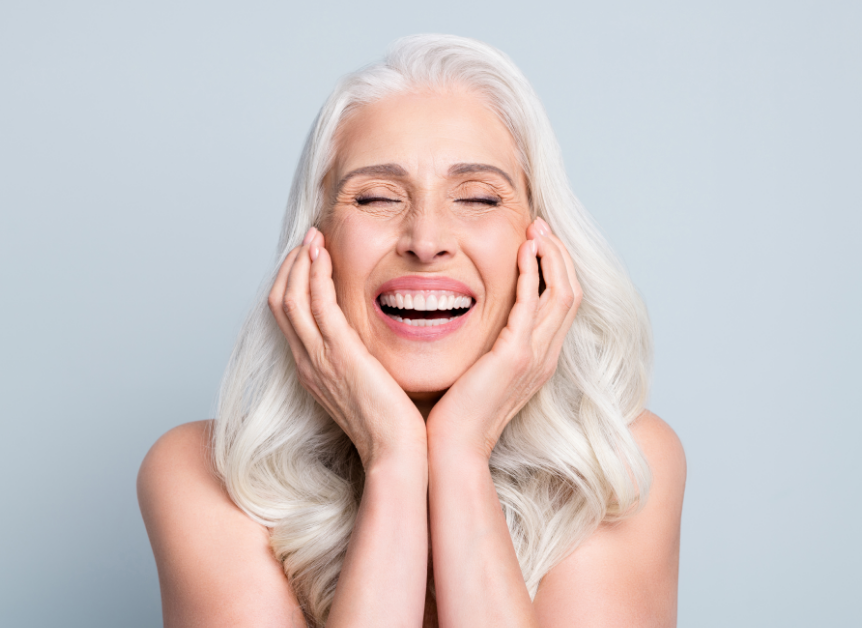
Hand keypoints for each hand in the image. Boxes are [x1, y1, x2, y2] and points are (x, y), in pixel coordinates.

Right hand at [268, 227, 426, 467]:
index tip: (309, 258)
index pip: (289, 318)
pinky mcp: (339, 355)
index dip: (293, 283)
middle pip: (280, 303)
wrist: (396, 453)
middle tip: (308, 239)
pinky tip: (324, 255)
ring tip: (313, 237)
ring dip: (300, 263)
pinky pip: (317, 306)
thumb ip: (360, 362)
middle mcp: (308, 363)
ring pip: (291, 299)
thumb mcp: (367, 387)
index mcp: (313, 370)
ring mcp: (319, 359)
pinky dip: (316, 276)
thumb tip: (368, 344)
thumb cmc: (391, 425)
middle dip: (291, 266)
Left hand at [426, 218, 581, 460]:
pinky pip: (532, 304)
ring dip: (551, 256)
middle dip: (559, 254)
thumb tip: (479, 322)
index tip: (539, 241)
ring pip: (562, 293)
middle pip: (571, 292)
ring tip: (536, 229)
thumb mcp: (482, 371)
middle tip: (541, 225)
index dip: (556, 268)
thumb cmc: (458, 412)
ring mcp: (535, 356)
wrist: (454, 448)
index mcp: (540, 358)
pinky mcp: (515, 356)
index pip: (563, 303)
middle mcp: (545, 356)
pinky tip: (522, 251)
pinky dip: (531, 274)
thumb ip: (489, 345)